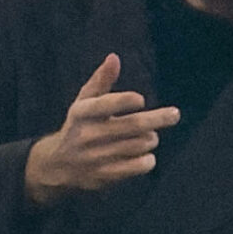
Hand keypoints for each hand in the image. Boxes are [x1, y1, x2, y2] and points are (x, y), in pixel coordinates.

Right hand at [21, 54, 179, 204]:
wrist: (57, 165)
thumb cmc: (79, 125)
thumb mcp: (84, 101)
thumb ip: (101, 80)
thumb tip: (114, 57)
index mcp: (82, 112)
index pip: (106, 104)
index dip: (125, 101)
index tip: (141, 100)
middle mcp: (88, 135)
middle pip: (132, 126)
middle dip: (157, 119)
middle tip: (175, 114)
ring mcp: (96, 157)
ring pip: (138, 145)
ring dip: (150, 138)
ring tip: (150, 135)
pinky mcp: (105, 176)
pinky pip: (136, 167)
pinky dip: (147, 160)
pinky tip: (147, 155)